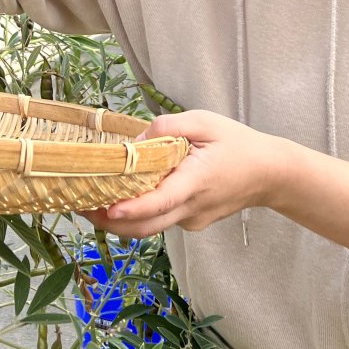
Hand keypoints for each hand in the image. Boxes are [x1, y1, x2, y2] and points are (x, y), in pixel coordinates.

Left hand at [81, 110, 288, 238]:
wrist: (270, 174)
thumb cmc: (238, 143)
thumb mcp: (205, 121)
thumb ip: (170, 127)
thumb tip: (137, 140)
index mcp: (197, 181)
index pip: (161, 201)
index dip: (133, 208)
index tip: (108, 209)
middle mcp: (192, 208)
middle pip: (146, 226)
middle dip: (110, 221)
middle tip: (78, 206)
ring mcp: (192, 219)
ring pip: (151, 227)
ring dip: (120, 221)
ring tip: (90, 203)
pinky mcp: (192, 222)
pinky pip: (161, 220)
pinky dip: (139, 214)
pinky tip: (124, 197)